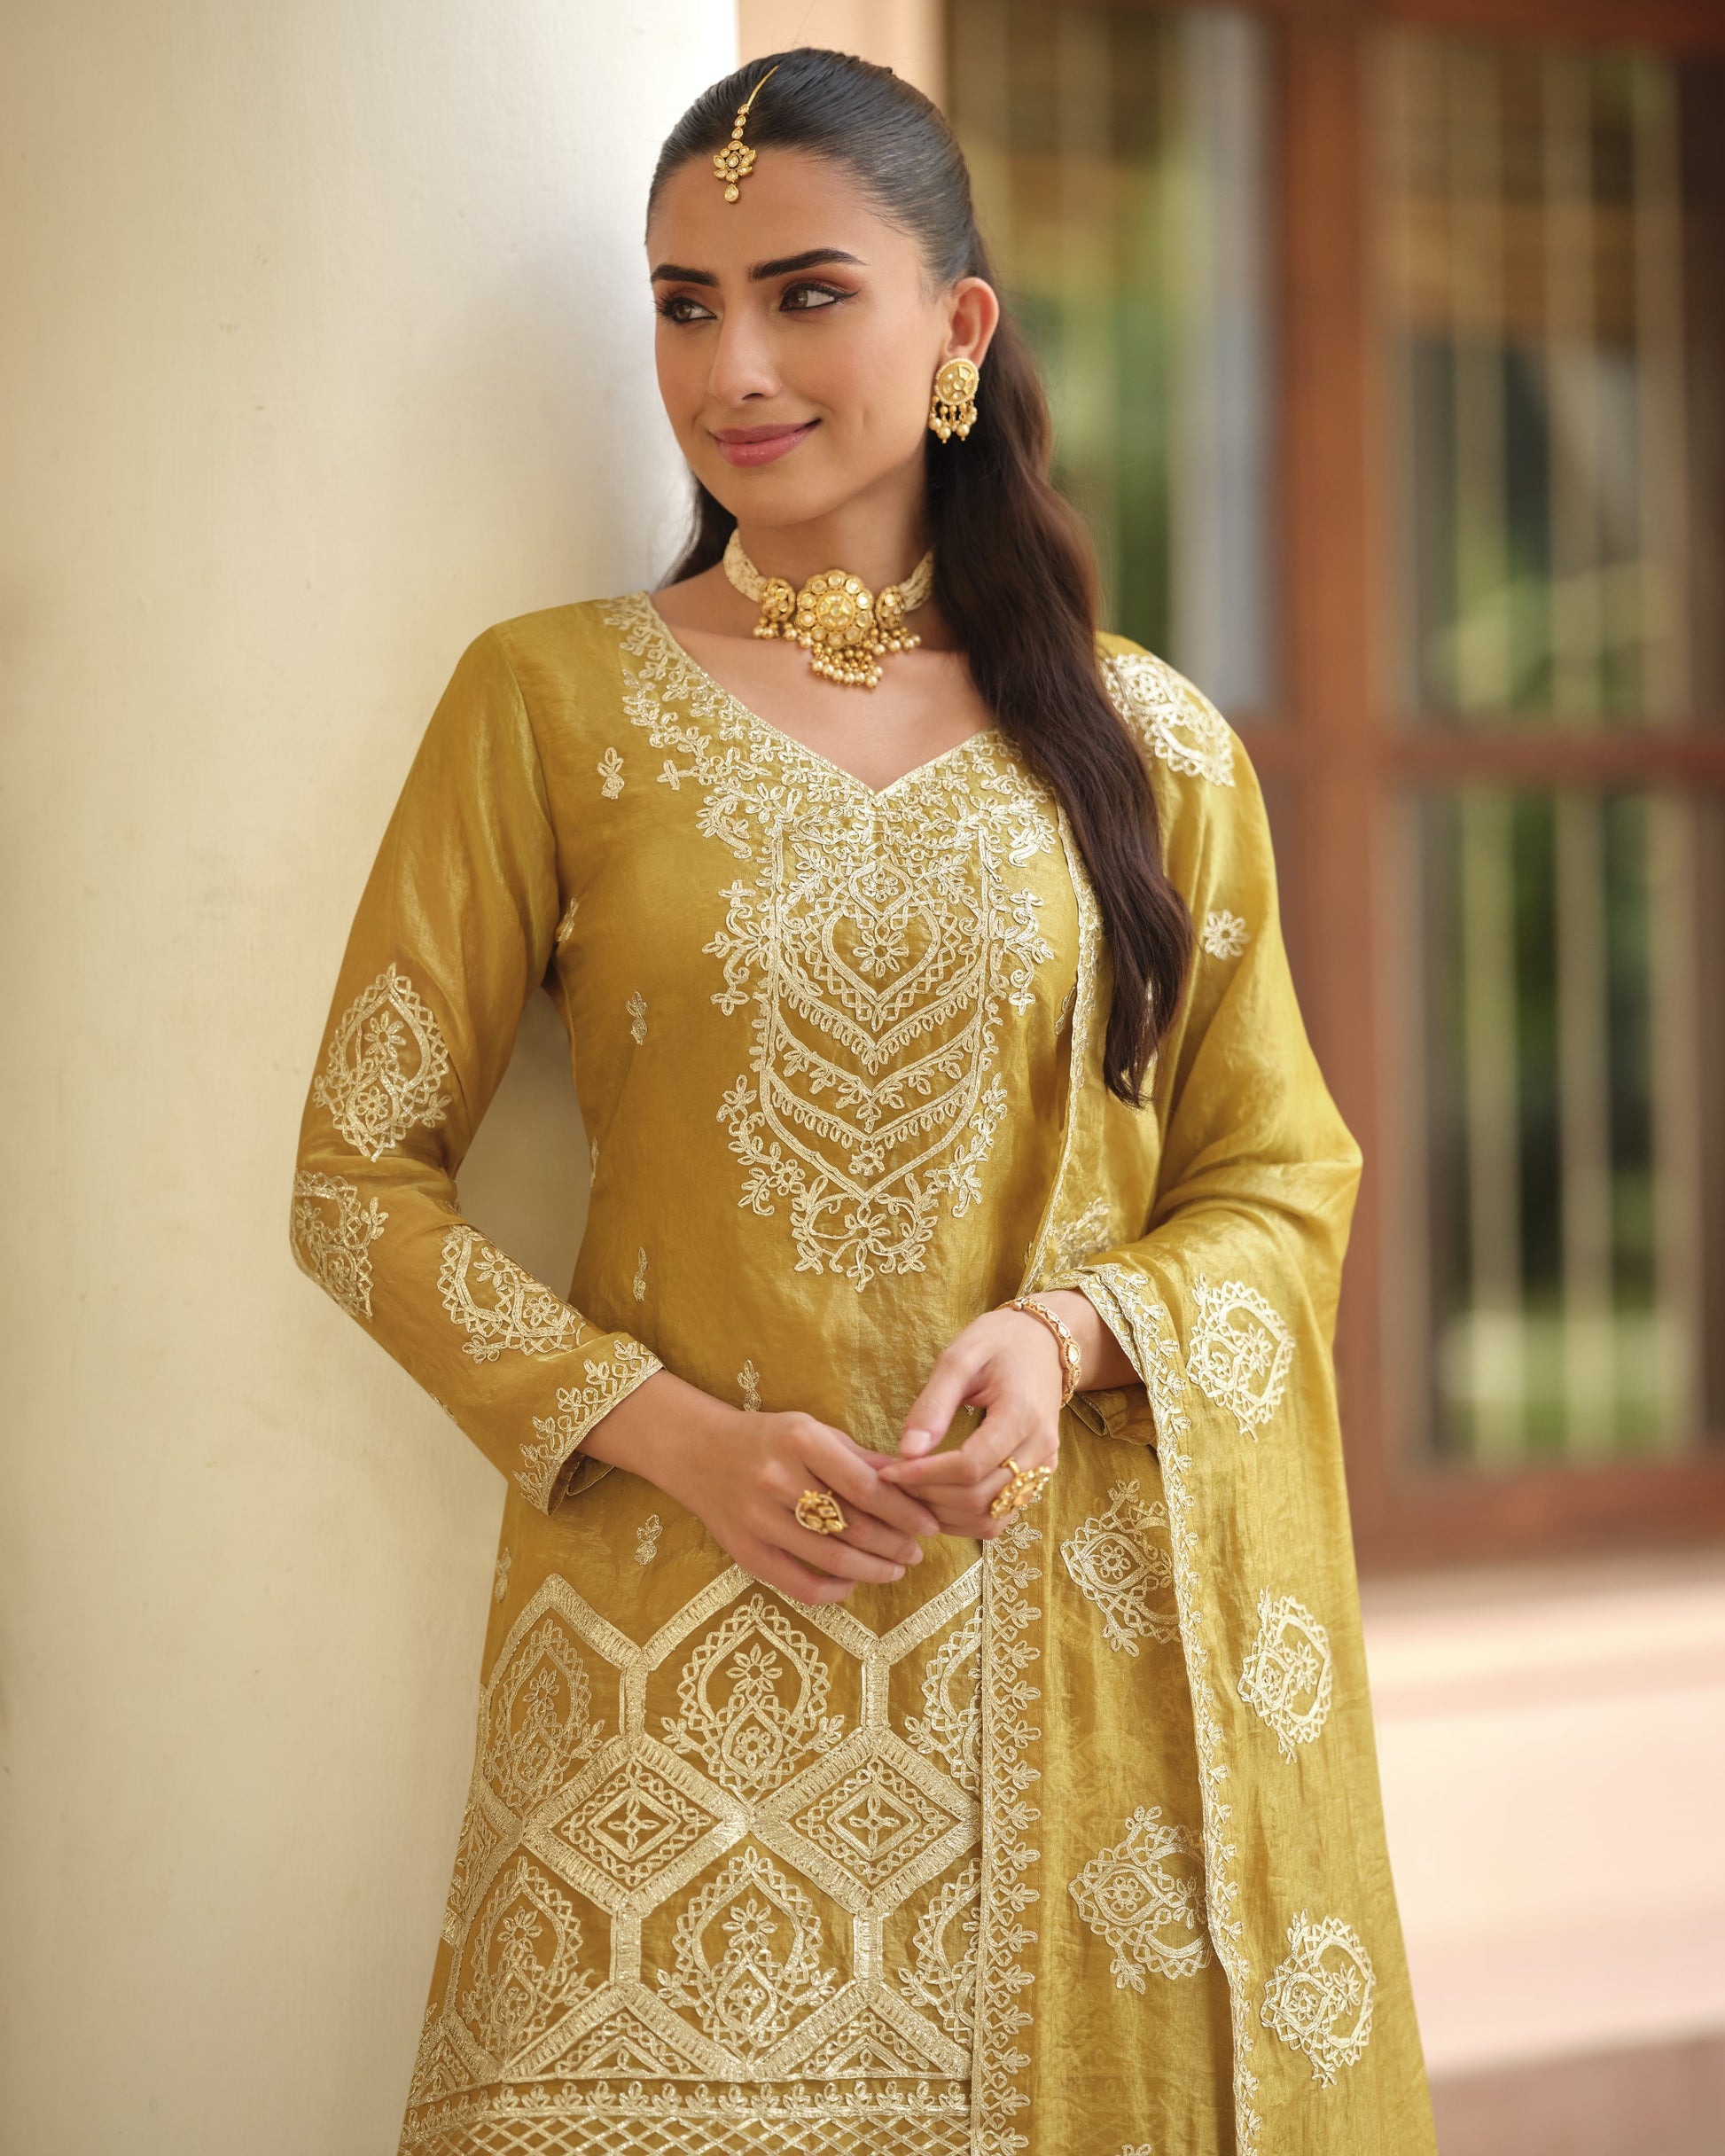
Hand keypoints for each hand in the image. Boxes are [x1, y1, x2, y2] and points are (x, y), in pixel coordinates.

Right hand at [581, 1370, 939, 1603]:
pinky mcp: (745, 1551)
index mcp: (800, 1441)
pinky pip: (797, 1584)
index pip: (866, 1487)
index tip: (930, 1525)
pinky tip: (852, 1584)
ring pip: (831, 1559)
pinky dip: (833, 1591)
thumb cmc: (766, 1437)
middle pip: (852, 1526)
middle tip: (916, 1551)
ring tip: (895, 1569)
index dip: (905, 1512)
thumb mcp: (813, 1431)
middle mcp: (777, 1480)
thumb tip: (913, 1480)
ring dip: (873, 1570)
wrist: (697, 1451)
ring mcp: (758, 1519)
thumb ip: (861, 1458)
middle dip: (895, 1544)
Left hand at [876, 1303, 1064, 1536]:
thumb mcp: (959, 1358)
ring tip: (909, 1490)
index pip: (970, 1466)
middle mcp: (1040, 1448)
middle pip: (979, 1498)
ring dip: (943, 1513)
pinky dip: (963, 1519)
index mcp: (1021, 1414)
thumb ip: (933, 1405)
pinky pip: (999, 1516)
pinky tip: (935, 1499)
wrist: (1044, 1344)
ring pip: (989, 1517)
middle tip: (893, 1479)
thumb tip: (907, 1451)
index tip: (889, 1469)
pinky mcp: (1037, 1479)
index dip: (925, 1476)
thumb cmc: (999, 1343)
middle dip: (928, 1496)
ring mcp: (1043, 1468)